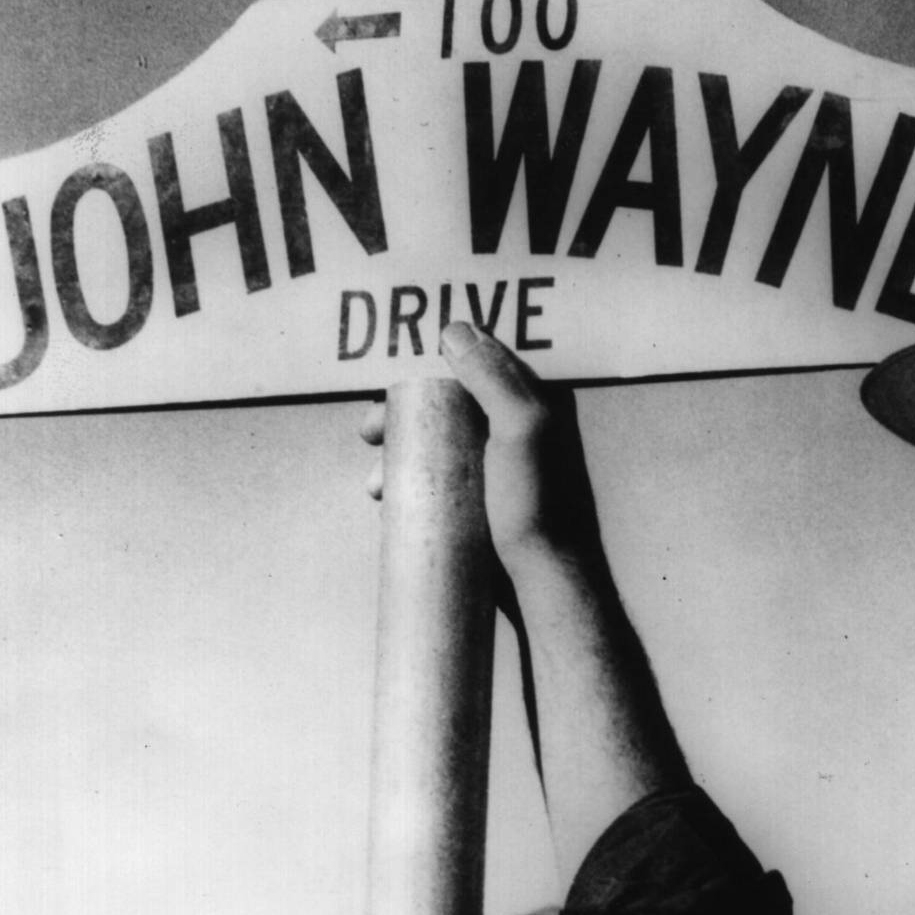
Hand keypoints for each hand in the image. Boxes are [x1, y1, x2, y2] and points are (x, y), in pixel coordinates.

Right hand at [361, 323, 603, 579]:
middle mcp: (522, 429)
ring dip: (398, 454)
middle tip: (368, 430)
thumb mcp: (521, 431)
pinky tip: (386, 501)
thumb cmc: (539, 508)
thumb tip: (454, 330)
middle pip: (447, 404)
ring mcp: (501, 467)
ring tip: (375, 485)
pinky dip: (409, 483)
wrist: (546, 584)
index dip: (428, 365)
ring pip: (437, 443)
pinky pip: (438, 479)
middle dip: (403, 414)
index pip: (476, 363)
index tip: (389, 379)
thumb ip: (494, 379)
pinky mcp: (485, 500)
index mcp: (538, 403)